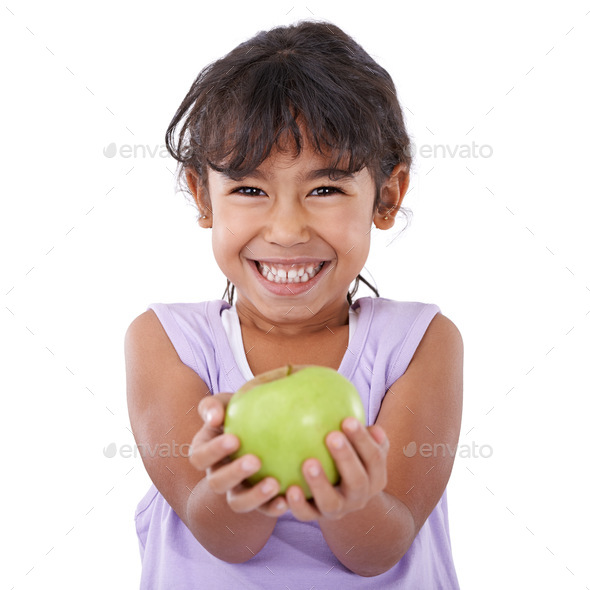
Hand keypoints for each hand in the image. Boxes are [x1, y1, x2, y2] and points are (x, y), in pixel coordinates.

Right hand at [188, 393, 287, 517]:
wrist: (264, 427)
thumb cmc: (239, 410)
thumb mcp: (225, 402)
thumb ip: (214, 405)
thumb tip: (215, 417)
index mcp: (206, 452)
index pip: (200, 457)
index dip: (214, 452)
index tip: (235, 439)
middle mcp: (218, 475)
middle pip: (216, 483)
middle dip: (234, 473)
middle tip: (255, 461)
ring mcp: (237, 491)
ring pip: (238, 502)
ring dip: (254, 496)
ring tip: (274, 483)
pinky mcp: (258, 502)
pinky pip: (263, 510)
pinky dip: (273, 507)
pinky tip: (287, 499)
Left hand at [285, 417, 389, 521]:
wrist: (341, 496)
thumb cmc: (348, 456)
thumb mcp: (361, 446)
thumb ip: (361, 431)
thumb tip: (356, 411)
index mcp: (375, 477)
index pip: (375, 458)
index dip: (363, 440)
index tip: (348, 419)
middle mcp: (359, 496)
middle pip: (357, 481)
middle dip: (346, 458)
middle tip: (332, 436)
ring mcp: (338, 509)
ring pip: (332, 502)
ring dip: (320, 483)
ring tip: (308, 463)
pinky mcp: (316, 517)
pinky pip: (306, 514)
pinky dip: (298, 504)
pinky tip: (288, 489)